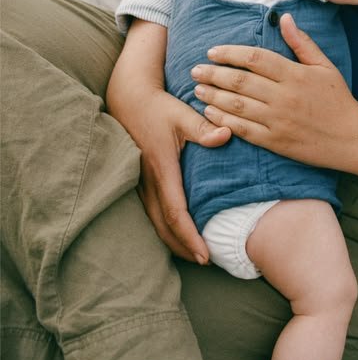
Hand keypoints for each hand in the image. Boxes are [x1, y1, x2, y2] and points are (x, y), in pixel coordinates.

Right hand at [132, 90, 230, 263]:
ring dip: (173, 240)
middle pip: (164, 226)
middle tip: (206, 260)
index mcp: (161, 168)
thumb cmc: (158, 107)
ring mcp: (140, 183)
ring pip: (155, 222)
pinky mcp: (138, 181)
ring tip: (194, 253)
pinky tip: (176, 232)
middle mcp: (148, 181)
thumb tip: (227, 135)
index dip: (189, 236)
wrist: (128, 99)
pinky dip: (164, 227)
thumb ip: (204, 128)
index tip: (205, 254)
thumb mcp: (182, 113)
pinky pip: (150, 212)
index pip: (175, 212)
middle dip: (183, 246)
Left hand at [191, 14, 357, 170]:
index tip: (212, 51)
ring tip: (198, 89)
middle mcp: (283, 97)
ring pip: (237, 106)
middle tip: (195, 69)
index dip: (230, 53)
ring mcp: (277, 121)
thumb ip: (301, 42)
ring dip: (213, 96)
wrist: (352, 138)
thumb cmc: (338, 99)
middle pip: (240, 82)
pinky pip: (243, 130)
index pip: (254, 58)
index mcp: (295, 74)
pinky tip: (210, 113)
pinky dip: (223, 121)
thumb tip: (284, 17)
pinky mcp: (275, 142)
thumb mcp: (325, 65)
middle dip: (213, 74)